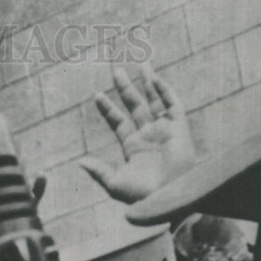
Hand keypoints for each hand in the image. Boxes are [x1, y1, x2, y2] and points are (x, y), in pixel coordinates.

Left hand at [80, 64, 195, 203]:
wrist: (169, 196)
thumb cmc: (142, 195)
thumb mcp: (115, 184)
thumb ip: (99, 172)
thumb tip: (80, 163)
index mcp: (132, 147)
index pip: (118, 122)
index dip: (108, 109)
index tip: (97, 95)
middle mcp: (148, 135)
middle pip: (135, 106)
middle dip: (126, 89)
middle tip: (116, 71)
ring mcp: (164, 130)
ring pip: (154, 101)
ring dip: (147, 83)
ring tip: (140, 64)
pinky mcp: (180, 128)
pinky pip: (173, 104)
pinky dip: (165, 91)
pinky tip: (154, 78)